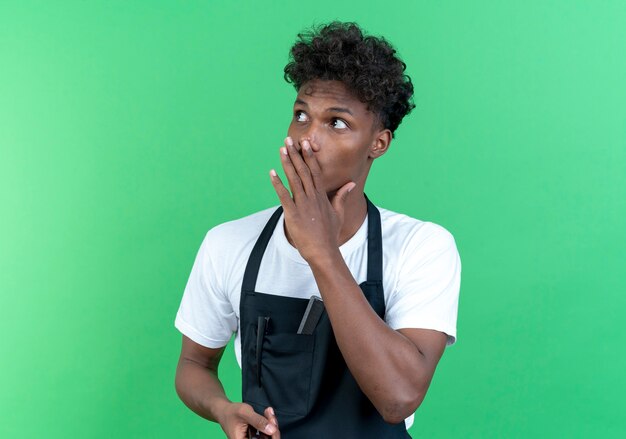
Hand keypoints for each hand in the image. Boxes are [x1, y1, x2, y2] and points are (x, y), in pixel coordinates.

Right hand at [218, 403, 279, 438]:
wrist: (224, 411)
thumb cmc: (232, 412)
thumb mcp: (245, 413)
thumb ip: (258, 421)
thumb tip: (272, 430)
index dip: (273, 436)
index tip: (272, 421)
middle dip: (273, 427)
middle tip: (270, 413)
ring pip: (269, 437)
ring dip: (271, 424)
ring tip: (268, 411)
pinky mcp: (256, 438)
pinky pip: (267, 433)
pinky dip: (269, 424)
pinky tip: (267, 414)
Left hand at [270, 137, 355, 261]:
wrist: (323, 251)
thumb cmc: (330, 234)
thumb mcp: (338, 213)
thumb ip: (341, 196)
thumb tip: (350, 184)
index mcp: (321, 195)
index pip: (315, 171)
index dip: (310, 156)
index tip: (305, 144)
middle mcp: (312, 197)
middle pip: (303, 171)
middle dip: (296, 154)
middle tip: (289, 140)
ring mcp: (302, 205)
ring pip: (294, 179)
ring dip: (287, 163)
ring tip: (282, 150)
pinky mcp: (293, 214)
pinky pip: (284, 196)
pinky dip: (277, 184)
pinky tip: (271, 173)